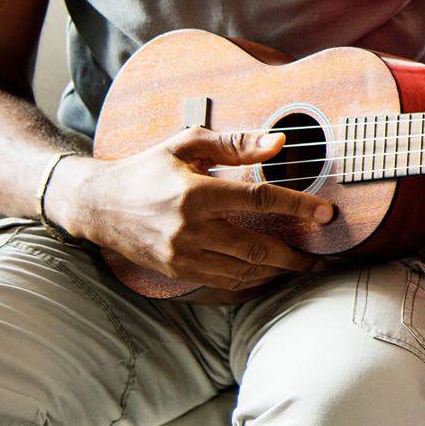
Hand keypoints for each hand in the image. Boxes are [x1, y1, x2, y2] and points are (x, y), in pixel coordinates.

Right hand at [57, 129, 334, 291]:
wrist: (98, 204)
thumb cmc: (148, 168)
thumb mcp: (188, 145)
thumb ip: (236, 143)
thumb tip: (280, 143)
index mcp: (195, 192)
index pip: (258, 200)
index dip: (297, 206)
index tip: (326, 212)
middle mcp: (189, 228)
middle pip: (256, 247)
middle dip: (295, 255)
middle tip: (321, 255)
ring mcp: (181, 255)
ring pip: (242, 271)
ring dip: (276, 272)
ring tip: (302, 266)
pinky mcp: (176, 271)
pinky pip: (223, 282)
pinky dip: (251, 280)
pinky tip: (268, 273)